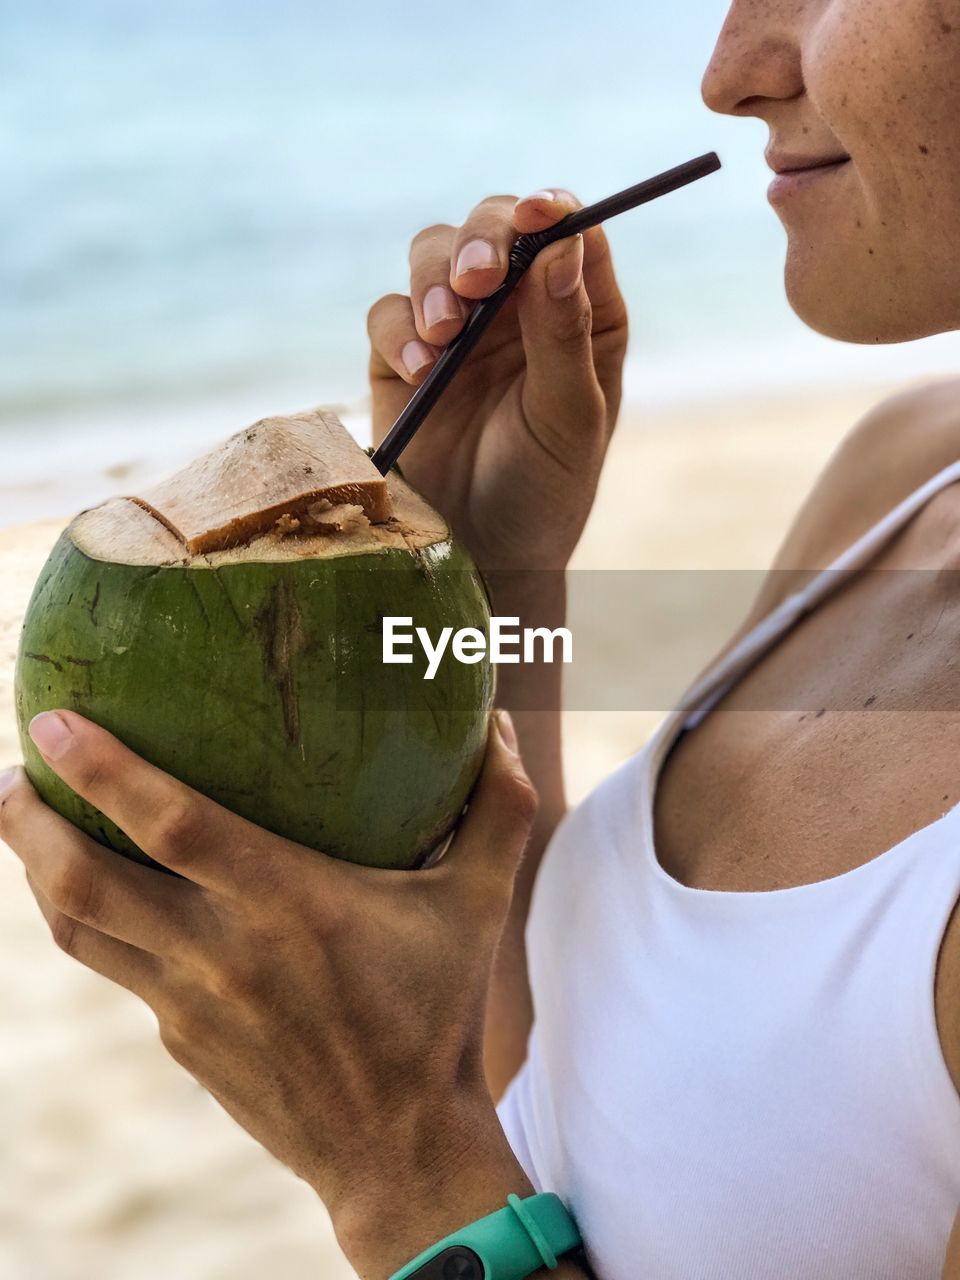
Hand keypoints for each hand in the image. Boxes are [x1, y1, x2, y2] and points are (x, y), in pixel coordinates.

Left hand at [0, 708, 536, 1246]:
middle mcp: (219, 953)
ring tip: (23, 818)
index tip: (51, 720)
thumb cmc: (438, 1015)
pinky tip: (103, 895)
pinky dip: (93, 922)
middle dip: (29, 823)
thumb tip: (503, 724)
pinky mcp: (180, 1041)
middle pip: (85, 885)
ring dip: (37, 872)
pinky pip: (119, 971)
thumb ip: (497, 810)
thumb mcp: (481, 906)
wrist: (400, 1150)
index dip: (104, 768)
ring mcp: (188, 1006)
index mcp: (286, 906)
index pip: (171, 823)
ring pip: (79, 932)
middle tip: (11, 768)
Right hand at [367, 188, 628, 571]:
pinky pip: (387, 313)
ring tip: (445, 335)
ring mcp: (456, 325)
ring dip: (435, 281)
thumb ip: (565, 334)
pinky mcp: (400, 355)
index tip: (538, 213)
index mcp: (576, 311)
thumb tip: (561, 246)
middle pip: (494, 225)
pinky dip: (398, 331)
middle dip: (482, 239)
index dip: (551, 209)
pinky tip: (420, 372)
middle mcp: (515, 305)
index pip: (567, 231)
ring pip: (433, 253)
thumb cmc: (546, 488)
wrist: (484, 551)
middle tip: (477, 280)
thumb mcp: (570, 418)